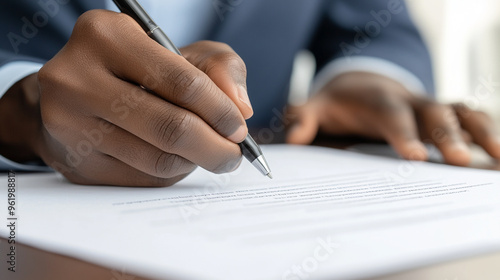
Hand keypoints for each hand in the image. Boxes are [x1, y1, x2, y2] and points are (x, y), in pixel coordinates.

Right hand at [0, 10, 253, 185]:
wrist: (76, 95)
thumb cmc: (138, 69)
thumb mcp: (181, 52)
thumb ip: (221, 67)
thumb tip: (241, 108)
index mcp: (106, 36)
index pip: (182, 82)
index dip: (221, 111)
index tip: (239, 128)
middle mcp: (77, 79)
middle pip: (170, 128)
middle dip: (215, 147)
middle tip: (233, 154)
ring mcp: (70, 125)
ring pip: (158, 160)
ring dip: (194, 162)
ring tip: (205, 153)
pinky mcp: (76, 163)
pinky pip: (142, 180)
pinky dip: (170, 174)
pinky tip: (175, 159)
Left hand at [286, 72, 499, 165]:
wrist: (362, 85)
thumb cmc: (341, 102)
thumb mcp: (317, 106)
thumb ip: (304, 118)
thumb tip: (294, 137)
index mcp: (378, 99)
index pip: (392, 114)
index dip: (403, 133)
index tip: (415, 156)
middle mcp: (410, 101)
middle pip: (433, 114)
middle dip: (447, 136)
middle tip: (458, 162)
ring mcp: (430, 107)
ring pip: (462, 113)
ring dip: (481, 133)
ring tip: (497, 160)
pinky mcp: (443, 115)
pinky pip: (471, 120)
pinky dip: (487, 135)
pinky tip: (497, 159)